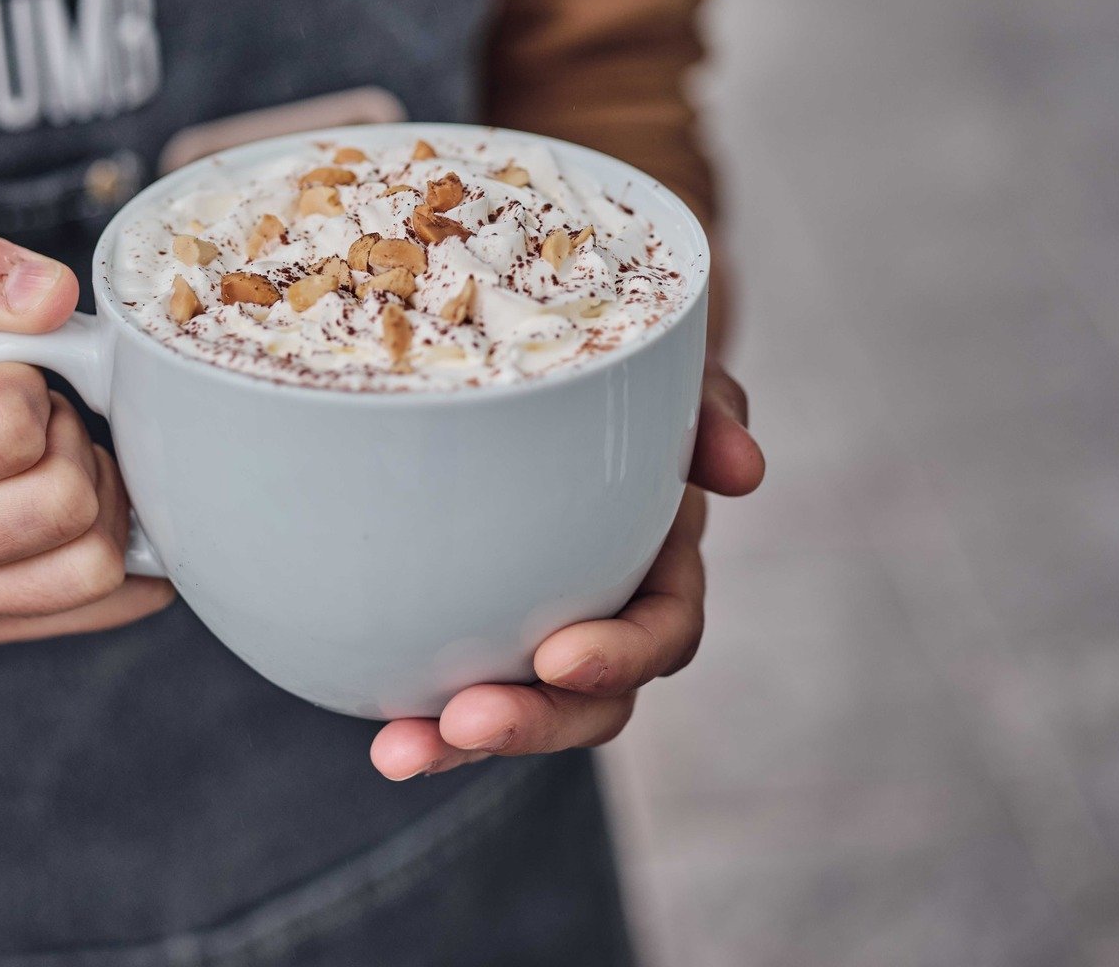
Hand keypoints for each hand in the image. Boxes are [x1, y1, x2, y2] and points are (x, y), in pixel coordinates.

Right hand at [0, 228, 173, 643]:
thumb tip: (54, 296)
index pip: (5, 430)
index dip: (25, 383)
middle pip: (59, 504)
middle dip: (65, 438)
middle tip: (24, 415)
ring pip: (91, 564)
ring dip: (92, 490)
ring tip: (40, 456)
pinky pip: (102, 602)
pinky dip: (114, 544)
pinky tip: (72, 499)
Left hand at [368, 364, 763, 778]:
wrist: (561, 365)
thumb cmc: (627, 378)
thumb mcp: (678, 381)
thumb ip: (712, 415)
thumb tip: (745, 470)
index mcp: (664, 562)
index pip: (663, 630)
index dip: (621, 655)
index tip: (558, 659)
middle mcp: (608, 609)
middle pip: (590, 700)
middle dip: (534, 722)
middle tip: (464, 723)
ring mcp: (541, 624)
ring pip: (519, 704)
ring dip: (459, 739)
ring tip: (397, 753)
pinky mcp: (479, 622)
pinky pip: (456, 678)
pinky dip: (418, 708)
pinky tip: (373, 728)